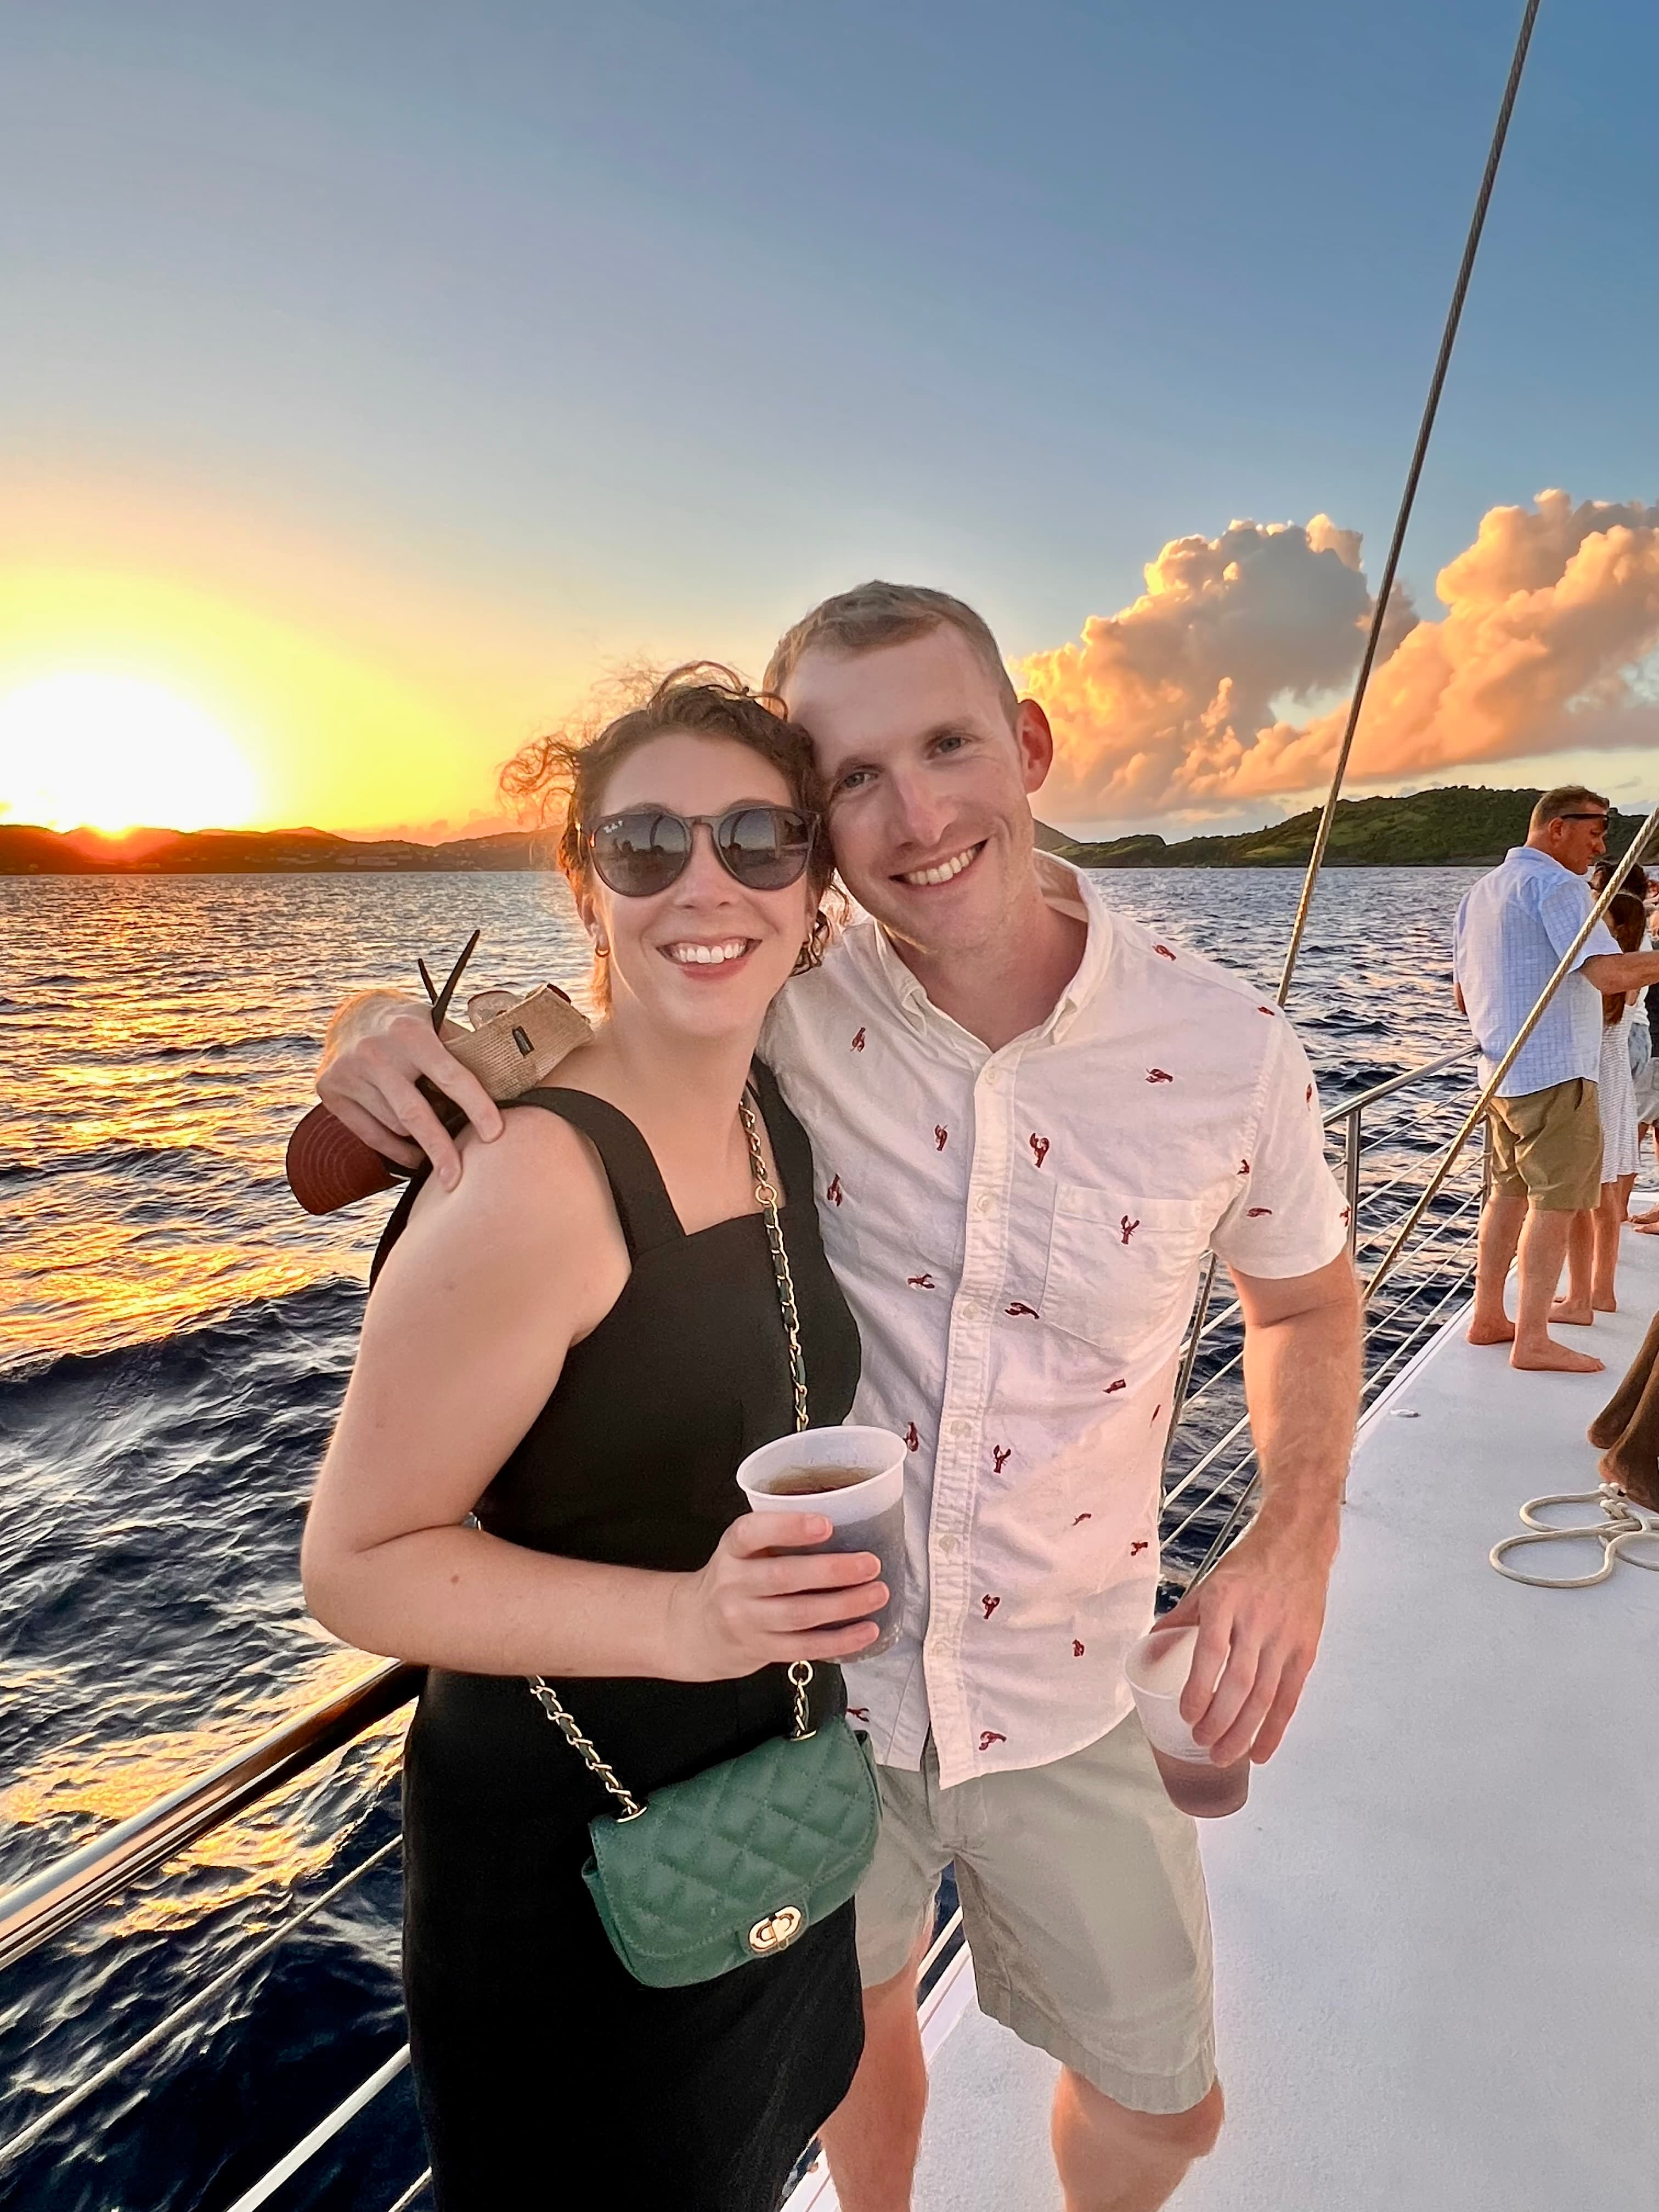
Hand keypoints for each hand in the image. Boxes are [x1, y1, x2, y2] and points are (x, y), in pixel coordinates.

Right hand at [316, 993, 502, 1188]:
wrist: (350, 1014)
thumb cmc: (408, 1025)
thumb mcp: (435, 1023)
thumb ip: (463, 1051)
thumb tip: (507, 1082)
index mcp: (411, 1033)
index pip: (451, 1076)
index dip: (477, 1107)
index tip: (495, 1134)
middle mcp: (376, 1052)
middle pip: (415, 1115)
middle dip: (441, 1151)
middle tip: (458, 1180)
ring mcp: (350, 1072)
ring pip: (395, 1126)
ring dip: (420, 1143)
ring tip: (439, 1148)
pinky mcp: (331, 1090)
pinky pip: (370, 1135)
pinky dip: (395, 1150)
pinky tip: (414, 1155)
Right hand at [664, 1513, 886, 1679]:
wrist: (694, 1629)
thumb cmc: (735, 1579)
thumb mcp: (742, 1551)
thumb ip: (777, 1537)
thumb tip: (847, 1522)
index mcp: (732, 1549)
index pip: (751, 1533)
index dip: (788, 1527)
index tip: (826, 1524)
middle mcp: (733, 1584)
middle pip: (783, 1577)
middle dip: (832, 1571)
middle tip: (871, 1564)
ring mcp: (744, 1621)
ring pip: (799, 1615)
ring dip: (844, 1605)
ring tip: (878, 1594)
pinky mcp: (759, 1650)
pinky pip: (804, 1647)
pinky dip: (839, 1641)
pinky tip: (867, 1631)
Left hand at [1159, 1516, 1335, 1766]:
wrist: (1297, 1543)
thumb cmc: (1249, 1563)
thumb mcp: (1209, 1583)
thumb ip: (1181, 1617)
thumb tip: (1151, 1646)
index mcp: (1225, 1601)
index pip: (1211, 1653)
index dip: (1200, 1689)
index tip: (1187, 1715)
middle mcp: (1256, 1620)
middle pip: (1239, 1683)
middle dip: (1219, 1721)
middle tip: (1202, 1743)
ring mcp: (1284, 1636)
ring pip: (1264, 1696)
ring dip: (1243, 1732)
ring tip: (1223, 1755)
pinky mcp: (1306, 1649)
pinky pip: (1290, 1696)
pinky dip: (1275, 1728)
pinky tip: (1261, 1750)